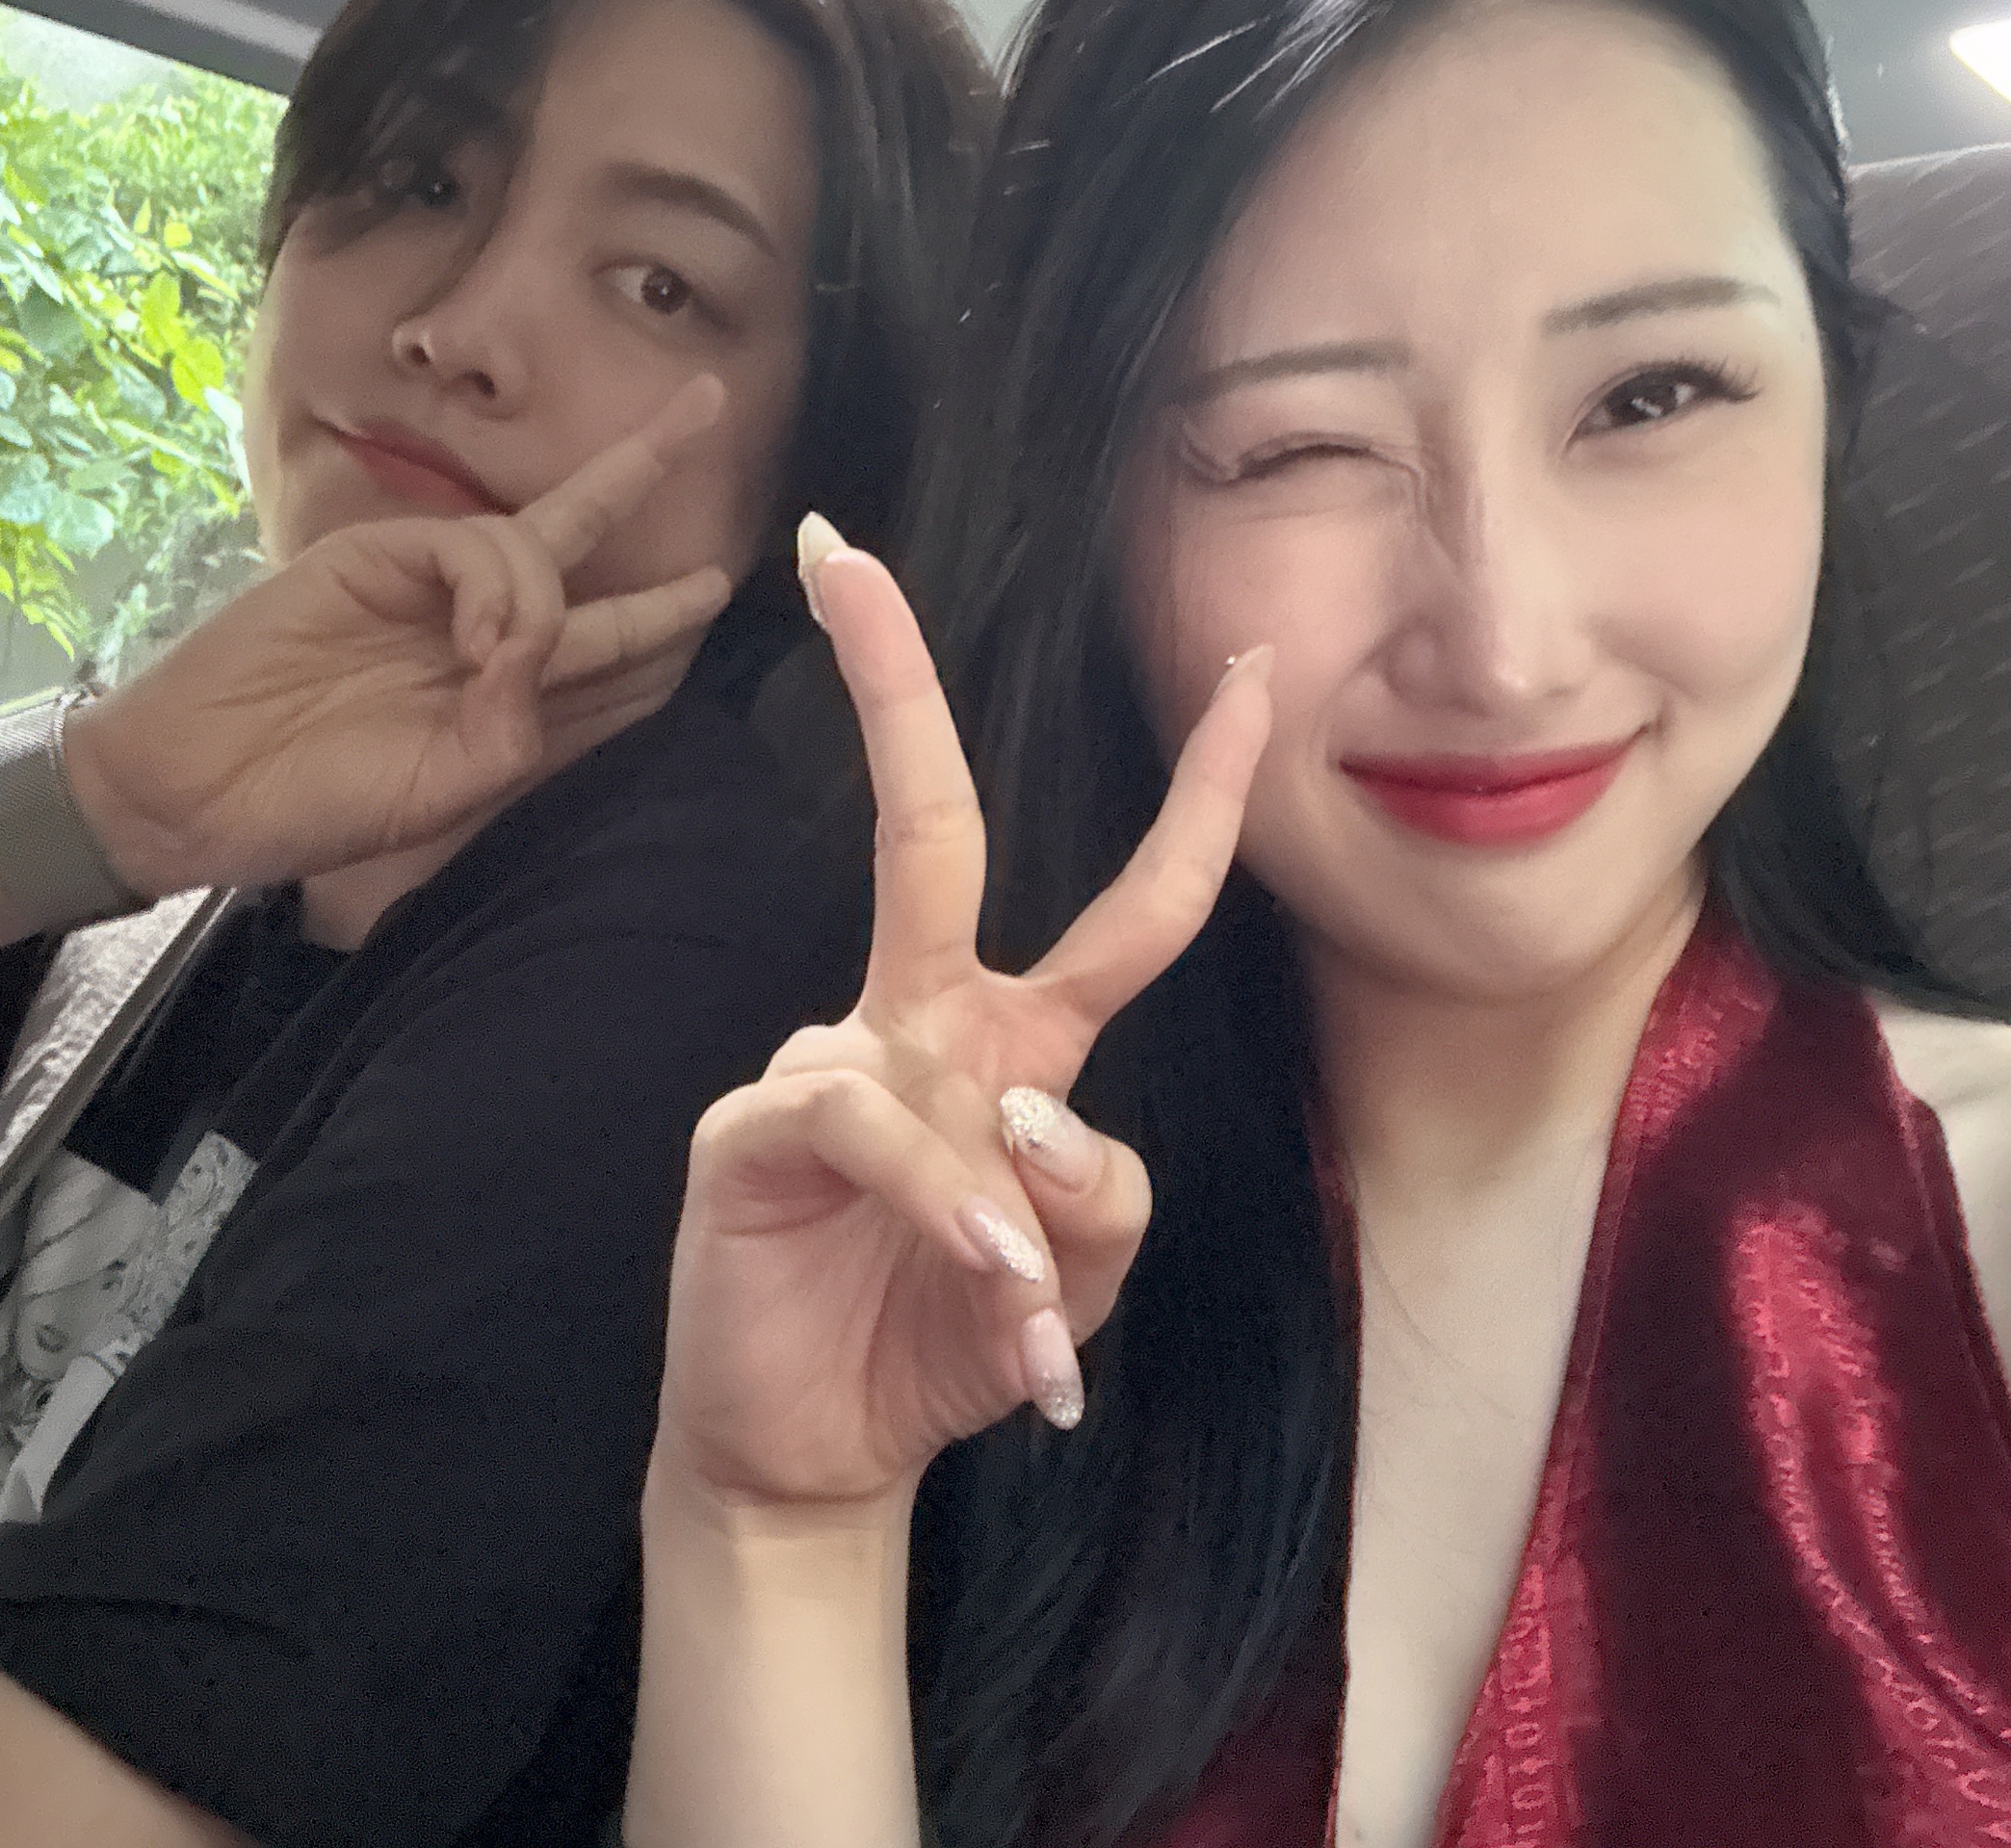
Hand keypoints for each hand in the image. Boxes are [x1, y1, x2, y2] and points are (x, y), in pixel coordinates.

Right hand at [66, 378, 732, 896]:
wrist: (199, 784)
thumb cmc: (326, 802)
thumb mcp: (449, 788)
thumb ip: (522, 724)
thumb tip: (547, 644)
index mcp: (514, 691)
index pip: (614, 640)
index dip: (668, 612)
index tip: (720, 578)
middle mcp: (485, 628)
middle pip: (588, 538)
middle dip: (646, 465)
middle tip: (709, 399)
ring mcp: (433, 586)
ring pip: (543, 546)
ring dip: (543, 601)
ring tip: (494, 660)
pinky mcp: (378, 554)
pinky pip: (478, 544)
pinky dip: (498, 587)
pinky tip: (476, 637)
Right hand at [652, 519, 1272, 1516]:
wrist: (821, 1451)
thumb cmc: (950, 1339)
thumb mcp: (1081, 1279)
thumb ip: (1102, 1198)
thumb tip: (1044, 1119)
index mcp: (1011, 1036)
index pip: (1124, 898)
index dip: (1198, 791)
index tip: (1254, 673)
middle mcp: (920, 1022)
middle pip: (928, 829)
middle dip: (889, 689)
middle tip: (848, 559)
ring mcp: (830, 1065)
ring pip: (947, 1063)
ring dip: (1011, 1212)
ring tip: (1032, 1328)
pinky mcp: (755, 1131)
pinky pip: (875, 1130)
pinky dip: (951, 1213)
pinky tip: (996, 1303)